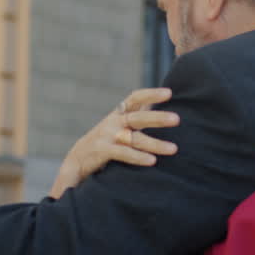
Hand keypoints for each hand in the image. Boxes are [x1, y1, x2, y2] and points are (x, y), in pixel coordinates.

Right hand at [52, 88, 180, 196]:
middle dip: (158, 118)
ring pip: (135, 139)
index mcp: (119, 114)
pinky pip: (123, 153)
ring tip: (174, 149)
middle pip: (138, 118)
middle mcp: (113, 122)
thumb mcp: (119, 125)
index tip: (169, 93)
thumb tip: (163, 108)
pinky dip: (138, 157)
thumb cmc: (106, 142)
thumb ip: (137, 116)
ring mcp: (107, 136)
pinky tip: (152, 161)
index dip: (151, 94)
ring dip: (155, 144)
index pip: (135, 98)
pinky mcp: (102, 151)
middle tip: (177, 119)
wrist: (77, 160)